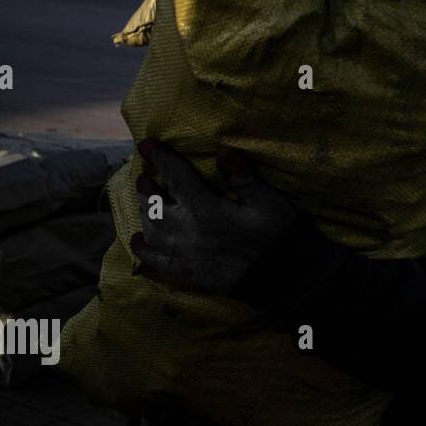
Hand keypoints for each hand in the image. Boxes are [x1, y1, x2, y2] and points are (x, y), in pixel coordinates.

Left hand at [131, 141, 298, 295]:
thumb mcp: (270, 202)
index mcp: (207, 211)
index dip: (161, 158)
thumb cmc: (281, 237)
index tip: (146, 144)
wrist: (287, 281)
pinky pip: (159, 261)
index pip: (177, 178)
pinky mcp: (191, 273)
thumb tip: (223, 151)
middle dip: (146, 189)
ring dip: (143, 214)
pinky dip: (145, 250)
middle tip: (143, 177)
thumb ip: (244, 177)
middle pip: (156, 207)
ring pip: (153, 232)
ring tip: (142, 202)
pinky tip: (138, 241)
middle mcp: (189, 233)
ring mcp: (187, 256)